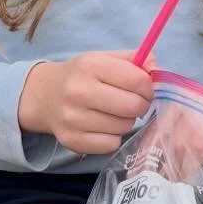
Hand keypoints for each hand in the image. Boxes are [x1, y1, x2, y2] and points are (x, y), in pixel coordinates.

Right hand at [19, 52, 153, 154]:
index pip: (138, 80)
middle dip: (141, 105)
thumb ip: (136, 60)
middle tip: (134, 103)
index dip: (149, 87)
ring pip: (124, 127)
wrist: (44, 95)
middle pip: (133, 106)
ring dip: (126, 121)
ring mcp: (72, 118)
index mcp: (90, 66)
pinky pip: (111, 144)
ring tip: (114, 113)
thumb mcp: (105, 59)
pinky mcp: (71, 140)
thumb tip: (158, 71)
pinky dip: (113, 137)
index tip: (145, 88)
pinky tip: (103, 127)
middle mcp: (78, 91)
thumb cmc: (83, 76)